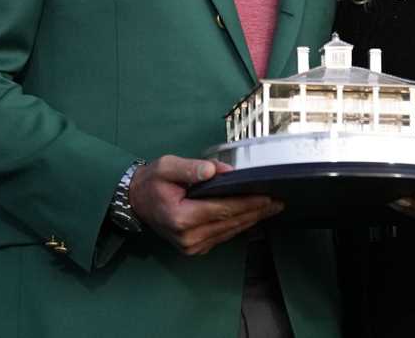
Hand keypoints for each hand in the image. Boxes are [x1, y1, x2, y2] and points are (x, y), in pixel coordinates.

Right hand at [128, 155, 283, 255]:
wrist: (136, 202)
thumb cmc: (152, 182)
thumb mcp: (167, 166)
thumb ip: (192, 168)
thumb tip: (217, 171)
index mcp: (181, 217)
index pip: (223, 209)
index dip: (248, 202)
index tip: (268, 196)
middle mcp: (188, 237)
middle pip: (230, 222)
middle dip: (256, 211)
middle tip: (279, 201)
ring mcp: (192, 247)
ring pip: (229, 232)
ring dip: (251, 219)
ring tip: (271, 207)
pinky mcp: (195, 249)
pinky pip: (222, 236)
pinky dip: (238, 225)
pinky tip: (251, 215)